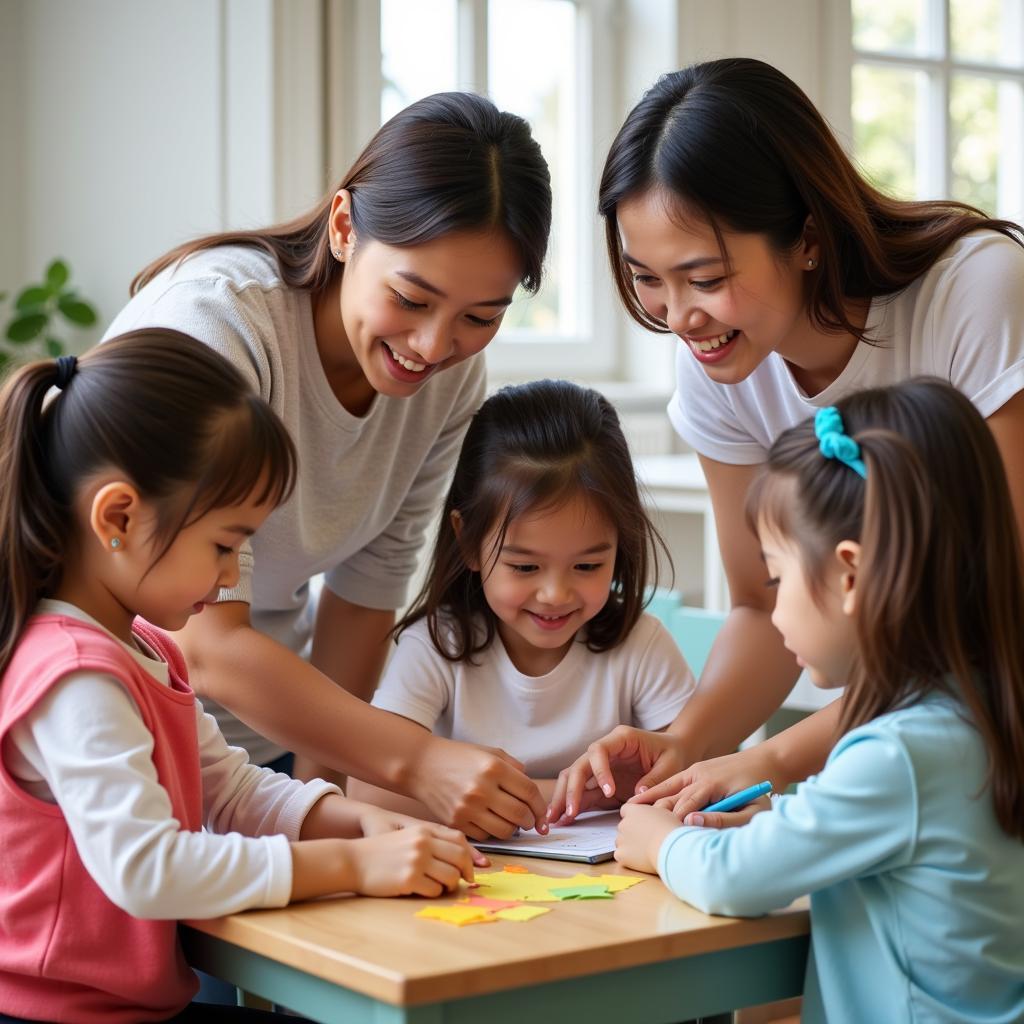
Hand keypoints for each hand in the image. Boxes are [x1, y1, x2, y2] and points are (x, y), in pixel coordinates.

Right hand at [345, 823, 477, 897]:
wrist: (353, 861)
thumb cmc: (381, 852)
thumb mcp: (407, 837)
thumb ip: (431, 842)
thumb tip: (460, 859)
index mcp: (424, 830)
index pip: (459, 839)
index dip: (470, 856)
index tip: (470, 869)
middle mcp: (423, 842)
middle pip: (460, 858)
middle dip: (465, 873)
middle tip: (461, 882)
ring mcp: (416, 860)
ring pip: (451, 876)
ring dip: (449, 885)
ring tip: (439, 887)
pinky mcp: (409, 879)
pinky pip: (435, 890)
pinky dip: (433, 893)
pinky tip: (422, 890)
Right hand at [410, 737, 548, 840]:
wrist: (422, 765)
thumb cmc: (459, 757)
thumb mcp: (489, 752)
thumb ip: (514, 768)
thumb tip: (532, 792)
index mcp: (494, 768)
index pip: (529, 792)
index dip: (540, 805)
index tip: (542, 813)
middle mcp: (482, 789)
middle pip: (520, 815)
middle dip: (531, 820)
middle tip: (530, 820)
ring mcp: (468, 808)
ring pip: (505, 830)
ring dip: (514, 829)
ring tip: (511, 822)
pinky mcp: (457, 822)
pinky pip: (485, 836)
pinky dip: (493, 832)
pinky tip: (491, 822)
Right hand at [547, 726, 688, 823]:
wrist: (675, 753)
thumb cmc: (673, 754)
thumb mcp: (671, 764)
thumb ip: (655, 778)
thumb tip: (638, 794)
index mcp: (621, 739)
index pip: (599, 751)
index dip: (599, 771)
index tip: (609, 792)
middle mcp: (606, 751)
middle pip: (580, 766)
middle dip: (572, 789)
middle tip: (569, 812)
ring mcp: (601, 767)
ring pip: (574, 778)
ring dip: (564, 797)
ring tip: (554, 818)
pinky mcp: (601, 783)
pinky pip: (582, 792)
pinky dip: (573, 805)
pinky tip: (563, 819)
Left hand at [614, 803, 682, 874]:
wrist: (669, 847)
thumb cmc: (670, 829)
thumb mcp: (664, 813)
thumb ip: (652, 813)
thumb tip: (651, 817)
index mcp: (633, 810)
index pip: (626, 810)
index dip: (633, 817)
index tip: (641, 824)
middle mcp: (624, 823)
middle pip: (623, 827)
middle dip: (631, 832)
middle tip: (645, 840)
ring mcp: (621, 839)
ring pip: (621, 842)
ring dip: (629, 845)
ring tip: (644, 851)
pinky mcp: (621, 854)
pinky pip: (620, 855)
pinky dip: (627, 858)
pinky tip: (639, 860)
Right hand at [631, 745, 782, 828]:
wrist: (768, 762)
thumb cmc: (762, 790)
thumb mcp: (751, 810)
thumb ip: (724, 819)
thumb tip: (692, 823)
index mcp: (710, 782)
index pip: (684, 806)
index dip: (672, 824)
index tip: (659, 841)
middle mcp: (697, 774)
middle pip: (671, 798)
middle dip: (654, 815)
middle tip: (633, 832)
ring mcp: (694, 771)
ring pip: (666, 788)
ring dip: (648, 801)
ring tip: (627, 815)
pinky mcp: (695, 771)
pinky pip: (671, 783)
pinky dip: (656, 792)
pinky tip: (641, 801)